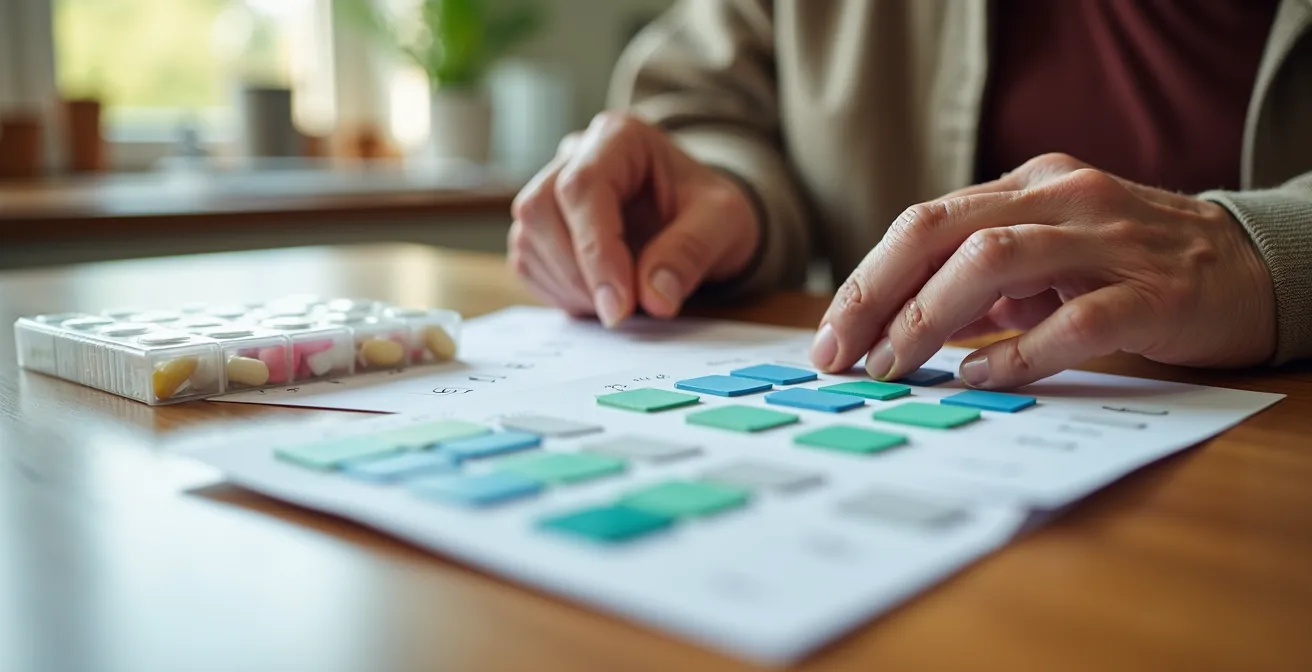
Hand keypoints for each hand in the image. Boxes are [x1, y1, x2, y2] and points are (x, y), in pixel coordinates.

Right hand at [508, 112, 759, 325]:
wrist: (699, 219)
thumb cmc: (709, 210)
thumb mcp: (725, 223)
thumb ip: (691, 253)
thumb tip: (655, 298)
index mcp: (620, 137)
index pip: (583, 187)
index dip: (596, 250)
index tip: (621, 305)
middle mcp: (575, 155)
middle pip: (541, 209)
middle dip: (578, 273)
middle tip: (622, 312)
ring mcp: (551, 189)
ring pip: (528, 238)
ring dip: (568, 287)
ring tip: (619, 305)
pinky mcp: (542, 227)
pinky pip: (527, 261)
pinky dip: (559, 292)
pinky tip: (599, 299)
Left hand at [810, 153, 1276, 387]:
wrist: (1249, 266)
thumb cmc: (1128, 266)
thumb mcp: (1046, 258)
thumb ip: (981, 280)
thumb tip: (898, 327)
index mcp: (1027, 186)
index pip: (923, 224)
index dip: (866, 281)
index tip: (830, 339)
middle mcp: (1061, 198)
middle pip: (941, 230)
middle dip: (877, 294)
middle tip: (843, 355)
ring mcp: (1109, 240)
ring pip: (994, 259)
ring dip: (930, 317)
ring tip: (896, 364)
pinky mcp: (1153, 293)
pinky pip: (1074, 319)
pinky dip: (1017, 351)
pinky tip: (980, 375)